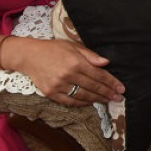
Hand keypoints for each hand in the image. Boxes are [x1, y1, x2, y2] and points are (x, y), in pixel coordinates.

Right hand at [6, 37, 124, 105]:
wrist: (29, 56)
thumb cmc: (53, 48)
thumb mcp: (73, 46)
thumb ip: (90, 56)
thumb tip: (106, 63)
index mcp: (76, 62)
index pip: (99, 75)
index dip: (111, 82)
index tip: (121, 88)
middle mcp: (68, 75)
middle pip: (93, 87)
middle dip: (108, 93)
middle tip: (118, 98)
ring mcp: (59, 85)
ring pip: (83, 96)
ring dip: (97, 99)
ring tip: (107, 101)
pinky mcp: (51, 93)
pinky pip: (70, 102)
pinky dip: (81, 104)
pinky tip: (90, 103)